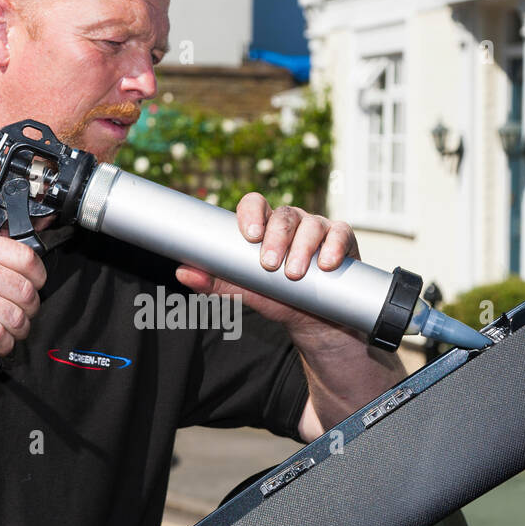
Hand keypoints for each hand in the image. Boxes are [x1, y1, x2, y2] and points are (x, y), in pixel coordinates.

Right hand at [0, 229, 45, 353]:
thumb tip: (12, 263)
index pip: (27, 259)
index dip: (39, 277)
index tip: (37, 287)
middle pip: (26, 291)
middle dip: (32, 309)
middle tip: (26, 315)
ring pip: (15, 316)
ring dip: (21, 329)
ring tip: (15, 332)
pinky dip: (4, 344)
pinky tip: (1, 345)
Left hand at [175, 193, 360, 338]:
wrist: (316, 321)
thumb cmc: (278, 298)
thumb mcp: (244, 292)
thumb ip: (214, 282)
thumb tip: (181, 272)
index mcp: (265, 226)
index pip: (255, 205)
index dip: (251, 214)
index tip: (248, 236)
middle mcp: (292, 222)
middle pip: (284, 216)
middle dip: (276, 239)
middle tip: (269, 265)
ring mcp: (319, 228)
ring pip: (311, 225)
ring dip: (302, 248)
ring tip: (294, 273)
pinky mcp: (343, 241)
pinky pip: (340, 234)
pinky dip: (333, 248)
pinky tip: (326, 264)